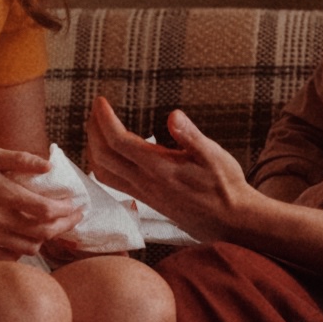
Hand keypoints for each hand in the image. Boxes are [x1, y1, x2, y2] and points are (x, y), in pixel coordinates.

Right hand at [0, 146, 81, 260]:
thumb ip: (21, 160)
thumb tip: (49, 166)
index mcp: (3, 194)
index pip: (45, 210)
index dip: (66, 211)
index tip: (76, 207)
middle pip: (42, 232)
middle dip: (64, 226)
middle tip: (74, 218)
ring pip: (28, 247)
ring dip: (45, 239)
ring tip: (51, 227)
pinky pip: (9, 257)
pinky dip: (23, 250)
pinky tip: (26, 238)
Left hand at [85, 97, 255, 243]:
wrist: (229, 220)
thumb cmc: (225, 186)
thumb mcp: (214, 155)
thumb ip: (191, 136)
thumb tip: (174, 116)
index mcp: (160, 168)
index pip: (118, 142)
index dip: (104, 119)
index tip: (101, 101)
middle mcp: (146, 182)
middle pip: (102, 156)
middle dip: (93, 129)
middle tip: (96, 109)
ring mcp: (143, 193)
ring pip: (102, 171)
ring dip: (93, 147)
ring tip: (97, 127)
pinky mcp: (146, 199)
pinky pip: (112, 182)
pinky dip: (101, 163)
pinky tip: (110, 153)